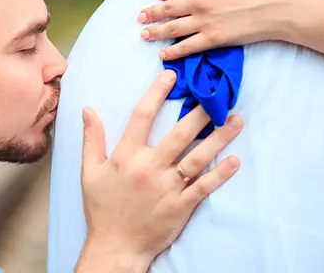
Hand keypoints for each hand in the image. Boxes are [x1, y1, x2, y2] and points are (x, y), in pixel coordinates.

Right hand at [76, 70, 242, 271]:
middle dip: (200, 112)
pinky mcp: (181, 206)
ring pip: (198, 157)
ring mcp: (167, 188)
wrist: (115, 247)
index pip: (142, 116)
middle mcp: (149, 168)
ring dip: (219, 138)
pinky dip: (221, 173)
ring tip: (236, 120)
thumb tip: (88, 109)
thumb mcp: (89, 171)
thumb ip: (92, 139)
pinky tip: (235, 159)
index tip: (170, 76)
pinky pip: (204, 186)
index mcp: (126, 156)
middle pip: (179, 134)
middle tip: (217, 95)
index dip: (156, 93)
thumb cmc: (102, 208)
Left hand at [138, 0, 285, 59]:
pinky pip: (187, 47)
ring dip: (155, 32)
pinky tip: (163, 55)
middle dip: (151, 13)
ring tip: (144, 34)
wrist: (276, 7)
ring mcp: (204, 21)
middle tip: (139, 17)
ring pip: (173, 28)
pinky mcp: (212, 39)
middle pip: (169, 8)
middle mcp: (199, 1)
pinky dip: (173, 52)